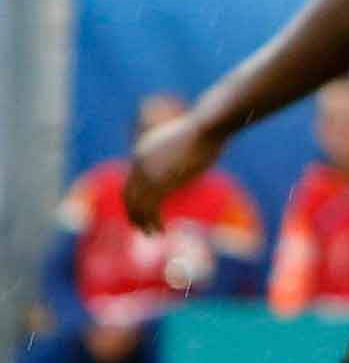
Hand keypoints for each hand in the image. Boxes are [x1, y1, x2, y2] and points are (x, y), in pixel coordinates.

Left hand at [123, 110, 217, 232]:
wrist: (206, 128)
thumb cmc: (206, 129)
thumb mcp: (190, 139)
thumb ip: (186, 150)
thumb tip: (196, 153)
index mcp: (142, 153)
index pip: (131, 182)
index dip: (133, 201)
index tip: (143, 213)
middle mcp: (140, 165)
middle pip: (129, 195)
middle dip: (133, 214)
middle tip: (141, 228)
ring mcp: (148, 174)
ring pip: (136, 205)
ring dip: (141, 223)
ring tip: (151, 234)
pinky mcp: (160, 183)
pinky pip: (150, 209)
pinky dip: (152, 223)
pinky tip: (160, 231)